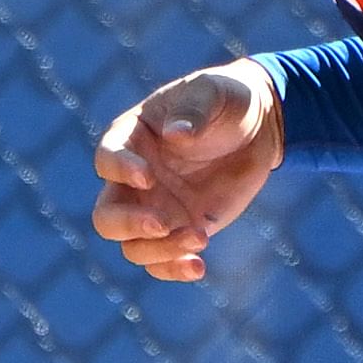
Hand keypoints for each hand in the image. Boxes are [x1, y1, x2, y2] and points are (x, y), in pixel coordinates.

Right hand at [91, 61, 285, 281]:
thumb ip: (193, 109)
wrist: (255, 129)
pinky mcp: (180, 229)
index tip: (148, 176)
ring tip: (199, 237)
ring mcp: (155, 208)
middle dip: (129, 224)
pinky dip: (174, 270)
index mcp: (131, 138)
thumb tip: (176, 135)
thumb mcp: (212, 93)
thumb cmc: (225, 101)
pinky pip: (163, 261)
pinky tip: (199, 267)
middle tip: (162, 222)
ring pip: (133, 247)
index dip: (119, 170)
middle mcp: (134, 181)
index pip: (107, 159)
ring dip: (159, 251)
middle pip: (107, 216)